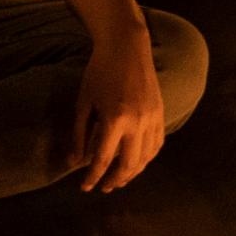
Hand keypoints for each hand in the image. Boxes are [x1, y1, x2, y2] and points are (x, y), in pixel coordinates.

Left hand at [73, 34, 165, 192]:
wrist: (127, 47)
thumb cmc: (99, 72)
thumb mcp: (83, 102)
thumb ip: (80, 134)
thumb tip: (74, 162)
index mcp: (115, 120)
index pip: (103, 160)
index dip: (92, 177)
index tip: (84, 188)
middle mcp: (137, 123)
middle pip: (128, 165)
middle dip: (115, 180)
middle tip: (104, 188)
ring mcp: (153, 118)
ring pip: (145, 158)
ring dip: (132, 173)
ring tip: (120, 179)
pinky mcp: (161, 113)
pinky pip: (157, 144)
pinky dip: (147, 158)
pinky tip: (138, 162)